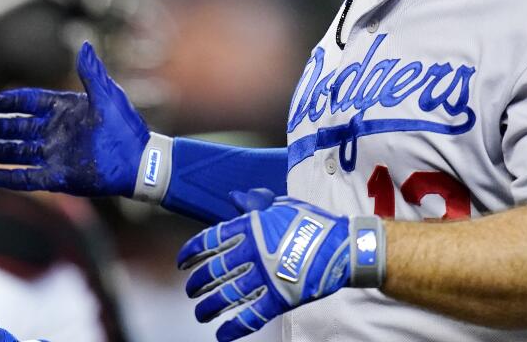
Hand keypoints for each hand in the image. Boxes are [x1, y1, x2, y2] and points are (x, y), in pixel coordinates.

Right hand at [0, 42, 149, 196]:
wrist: (141, 162)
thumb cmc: (127, 126)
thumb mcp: (107, 95)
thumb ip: (91, 72)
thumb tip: (84, 44)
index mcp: (66, 110)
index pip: (31, 103)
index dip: (11, 102)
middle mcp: (57, 133)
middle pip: (20, 129)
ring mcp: (57, 155)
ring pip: (20, 152)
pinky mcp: (59, 178)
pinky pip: (28, 178)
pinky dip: (9, 178)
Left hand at [178, 189, 353, 341]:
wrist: (344, 247)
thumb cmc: (312, 223)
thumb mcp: (282, 205)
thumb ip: (255, 204)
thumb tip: (234, 197)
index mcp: (251, 227)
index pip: (211, 240)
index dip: (191, 252)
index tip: (182, 263)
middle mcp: (253, 252)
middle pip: (214, 270)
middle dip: (198, 283)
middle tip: (191, 290)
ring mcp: (266, 276)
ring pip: (227, 295)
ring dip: (209, 307)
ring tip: (200, 314)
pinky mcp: (280, 298)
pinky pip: (251, 316)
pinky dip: (234, 328)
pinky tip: (221, 334)